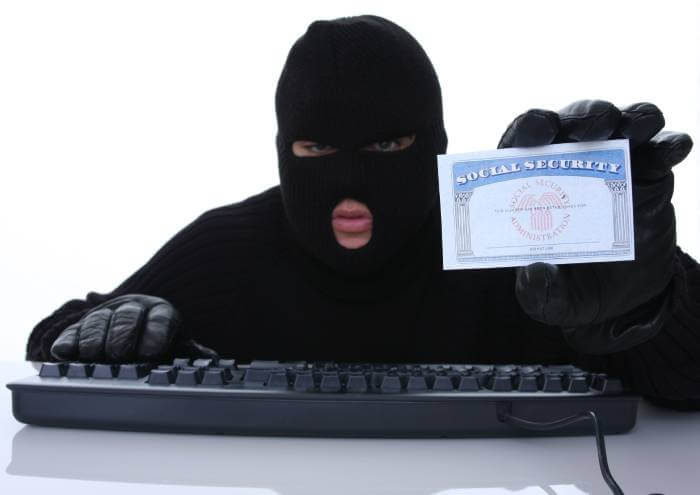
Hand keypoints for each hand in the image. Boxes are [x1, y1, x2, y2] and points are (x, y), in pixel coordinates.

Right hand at [50, 294, 216, 361]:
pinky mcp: (82, 326)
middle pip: (128, 317)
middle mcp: (134, 308)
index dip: (156, 332)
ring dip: (94, 339)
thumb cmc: (161, 344)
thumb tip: (210, 359)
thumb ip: (192, 353)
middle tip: (120, 353)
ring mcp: (107, 315)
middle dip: (123, 335)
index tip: (153, 351)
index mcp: (161, 312)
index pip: (161, 318)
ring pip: (99, 321)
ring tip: (93, 356)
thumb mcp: (178, 347)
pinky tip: (63, 353)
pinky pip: (73, 331)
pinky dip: (68, 341)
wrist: (136, 333)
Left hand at [498, 100, 692, 351]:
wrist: (621, 302)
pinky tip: (674, 149)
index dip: (529, 128)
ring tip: (634, 129)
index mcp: (531, 185)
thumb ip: (539, 292)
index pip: (522, 144)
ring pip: (620, 123)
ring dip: (628, 118)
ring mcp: (611, 165)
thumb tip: (533, 274)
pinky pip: (661, 149)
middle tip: (595, 125)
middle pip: (572, 123)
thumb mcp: (550, 302)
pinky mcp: (650, 175)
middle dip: (583, 116)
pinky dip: (668, 144)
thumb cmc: (570, 290)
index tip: (539, 129)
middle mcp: (569, 165)